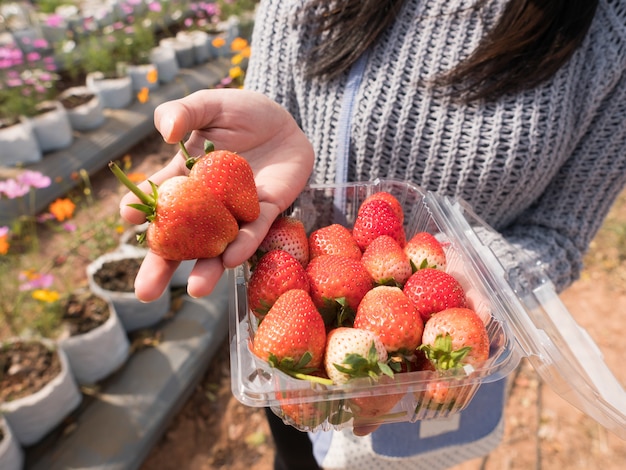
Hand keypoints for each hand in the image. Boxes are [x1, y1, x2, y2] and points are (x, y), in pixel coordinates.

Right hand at [119, 89, 313, 300]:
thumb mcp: (209, 105)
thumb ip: (184, 112)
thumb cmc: (242, 111)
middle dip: (163, 265)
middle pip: (182, 239)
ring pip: (218, 245)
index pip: (159, 200)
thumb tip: (165, 132)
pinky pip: (254, 231)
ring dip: (208, 268)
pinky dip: (243, 244)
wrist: (286, 119)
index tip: (126, 220)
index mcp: (185, 178)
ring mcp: (236, 211)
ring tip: (195, 290)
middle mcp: (207, 203)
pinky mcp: (267, 211)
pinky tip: (231, 260)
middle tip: (145, 293)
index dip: (141, 210)